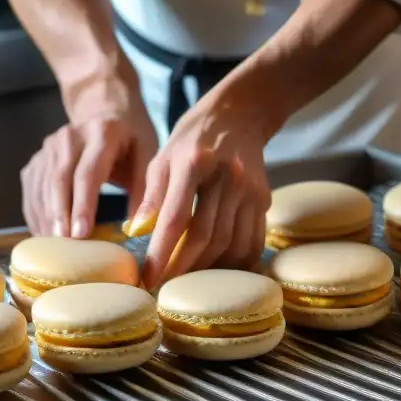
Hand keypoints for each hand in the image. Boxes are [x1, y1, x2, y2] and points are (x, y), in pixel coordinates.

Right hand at [20, 108, 158, 238]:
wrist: (104, 110)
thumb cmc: (130, 139)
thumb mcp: (147, 155)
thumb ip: (144, 189)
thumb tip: (138, 229)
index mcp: (101, 134)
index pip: (87, 173)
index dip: (82, 205)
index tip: (80, 234)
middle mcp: (69, 137)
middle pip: (59, 180)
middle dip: (59, 216)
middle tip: (62, 246)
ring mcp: (49, 147)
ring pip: (41, 187)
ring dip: (45, 218)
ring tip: (52, 249)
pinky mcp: (37, 159)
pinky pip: (32, 191)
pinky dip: (35, 215)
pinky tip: (43, 236)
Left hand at [131, 92, 272, 289]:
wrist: (239, 114)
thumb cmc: (191, 139)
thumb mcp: (162, 158)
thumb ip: (151, 196)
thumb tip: (135, 233)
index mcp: (194, 163)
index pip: (176, 218)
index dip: (161, 253)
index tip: (147, 278)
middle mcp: (227, 176)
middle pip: (206, 237)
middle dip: (183, 269)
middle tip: (164, 287)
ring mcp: (250, 189)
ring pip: (231, 245)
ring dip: (209, 269)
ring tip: (188, 281)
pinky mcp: (265, 199)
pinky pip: (252, 242)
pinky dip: (234, 262)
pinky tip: (216, 269)